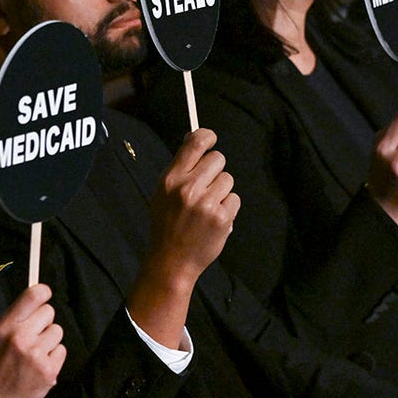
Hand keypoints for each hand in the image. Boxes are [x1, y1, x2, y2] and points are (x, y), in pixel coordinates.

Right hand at [0, 284, 64, 397]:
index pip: (33, 295)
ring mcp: (36, 355)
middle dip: (43, 320)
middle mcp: (21, 338)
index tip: (44, 294)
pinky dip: (53, 356)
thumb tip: (34, 296)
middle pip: (49, 311)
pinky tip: (39, 363)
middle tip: (33, 333)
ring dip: (49, 339)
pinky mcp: (49, 370)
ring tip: (34, 352)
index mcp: (5, 327)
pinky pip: (61, 350)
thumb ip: (12, 316)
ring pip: (57, 331)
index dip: (43, 291)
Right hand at [126, 129, 238, 348]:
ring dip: (221, 191)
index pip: (195, 143)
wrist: (171, 261)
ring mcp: (206, 204)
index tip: (211, 139)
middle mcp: (188, 189)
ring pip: (228, 179)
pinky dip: (227, 208)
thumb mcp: (163, 192)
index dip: (207, 136)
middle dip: (215, 170)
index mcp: (171, 179)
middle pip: (218, 159)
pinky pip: (234, 199)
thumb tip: (196, 139)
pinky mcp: (222, 219)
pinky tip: (214, 219)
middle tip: (206, 185)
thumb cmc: (167, 224)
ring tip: (207, 206)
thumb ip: (180, 168)